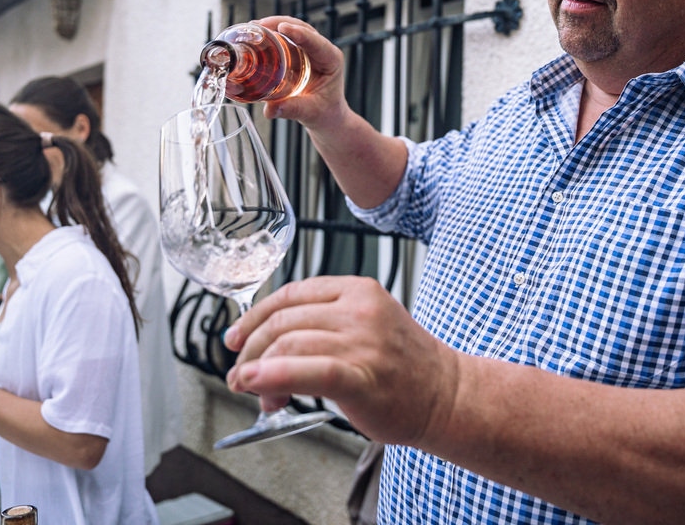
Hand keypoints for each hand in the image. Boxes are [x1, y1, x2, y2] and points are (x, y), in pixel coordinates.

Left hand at [223, 276, 459, 445]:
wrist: (447, 396)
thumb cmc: (404, 367)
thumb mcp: (367, 324)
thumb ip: (322, 324)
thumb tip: (264, 343)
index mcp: (358, 290)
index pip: (290, 294)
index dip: (254, 317)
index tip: (237, 338)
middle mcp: (359, 310)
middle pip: (282, 321)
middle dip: (251, 351)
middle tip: (242, 376)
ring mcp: (362, 343)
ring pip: (288, 345)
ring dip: (257, 372)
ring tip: (257, 395)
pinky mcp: (361, 377)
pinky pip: (306, 370)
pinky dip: (272, 376)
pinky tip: (256, 385)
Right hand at [254, 16, 349, 131]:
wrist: (327, 117)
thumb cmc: (324, 113)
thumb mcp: (310, 112)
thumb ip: (291, 109)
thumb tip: (269, 110)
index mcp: (331, 60)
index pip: (315, 41)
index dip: (298, 32)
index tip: (282, 28)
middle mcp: (322, 50)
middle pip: (302, 28)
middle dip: (279, 23)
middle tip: (258, 25)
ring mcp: (311, 49)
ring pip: (293, 29)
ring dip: (274, 25)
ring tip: (253, 26)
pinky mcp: (300, 52)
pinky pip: (286, 38)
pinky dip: (272, 34)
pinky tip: (256, 34)